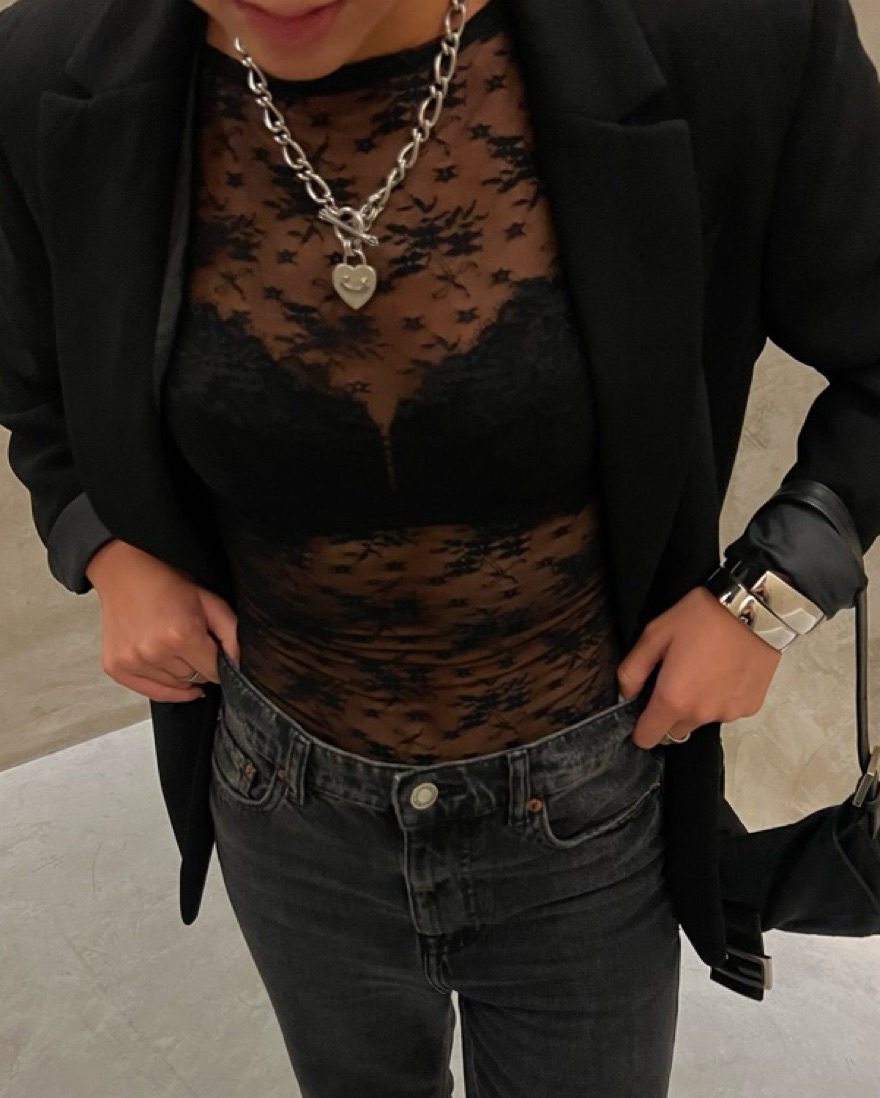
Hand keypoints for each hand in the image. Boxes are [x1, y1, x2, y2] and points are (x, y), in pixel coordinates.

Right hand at [86, 540, 239, 702]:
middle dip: (198, 664)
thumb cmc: (167, 584)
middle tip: (191, 642)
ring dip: (180, 673)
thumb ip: (231, 634)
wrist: (125, 574)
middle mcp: (155, 652)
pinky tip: (169, 672)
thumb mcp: (209, 601)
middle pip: (194, 679)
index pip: (214, 672)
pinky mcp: (116, 668)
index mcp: (182, 635)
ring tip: (173, 647)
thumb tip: (239, 664)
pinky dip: (164, 686)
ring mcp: (133, 662)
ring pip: (174, 686)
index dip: (219, 663)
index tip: (213, 652)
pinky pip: (150, 692)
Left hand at [617, 586, 781, 748]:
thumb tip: (625, 692)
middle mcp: (701, 713)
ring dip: (697, 704)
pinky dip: (721, 697)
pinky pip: (726, 710)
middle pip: (675, 730)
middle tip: (675, 677)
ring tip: (703, 668)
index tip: (643, 712)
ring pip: (701, 719)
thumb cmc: (705, 617)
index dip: (640, 727)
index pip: (647, 738)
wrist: (754, 610)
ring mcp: (728, 713)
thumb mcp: (655, 634)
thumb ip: (633, 669)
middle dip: (669, 712)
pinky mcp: (749, 706)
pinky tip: (723, 671)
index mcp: (674, 698)